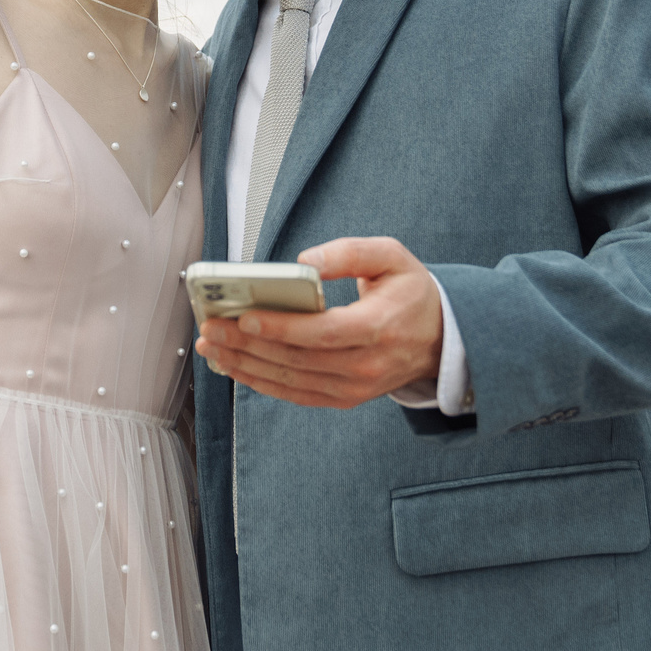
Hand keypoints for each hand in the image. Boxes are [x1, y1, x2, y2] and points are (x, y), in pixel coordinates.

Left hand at [194, 236, 441, 408]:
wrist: (440, 338)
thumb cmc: (410, 292)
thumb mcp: (392, 256)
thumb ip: (349, 252)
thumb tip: (304, 259)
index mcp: (380, 326)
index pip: (324, 333)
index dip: (282, 328)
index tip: (245, 317)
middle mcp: (367, 365)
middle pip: (298, 359)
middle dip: (247, 345)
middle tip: (211, 329)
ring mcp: (356, 387)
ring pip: (291, 380)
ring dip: (246, 365)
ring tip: (211, 346)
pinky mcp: (345, 398)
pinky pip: (296, 394)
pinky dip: (262, 382)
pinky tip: (235, 366)